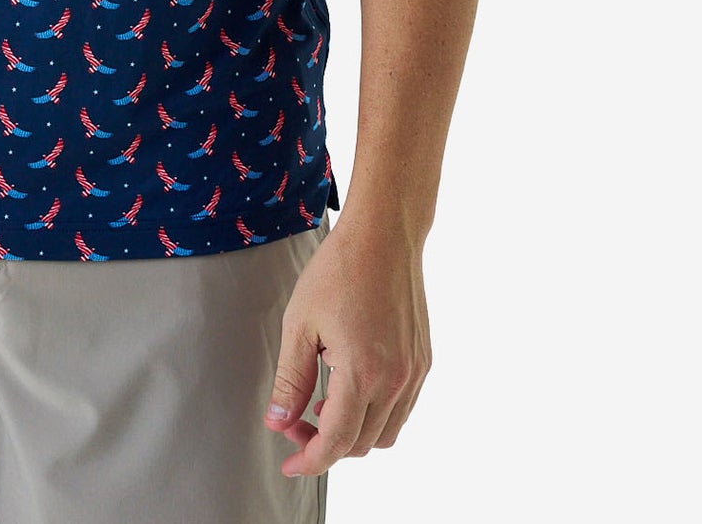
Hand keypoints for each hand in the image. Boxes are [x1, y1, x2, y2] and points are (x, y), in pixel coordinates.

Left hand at [264, 212, 431, 477]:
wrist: (383, 236)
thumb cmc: (339, 270)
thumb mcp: (299, 323)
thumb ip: (290, 379)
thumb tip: (278, 421)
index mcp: (362, 372)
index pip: (336, 442)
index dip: (310, 461)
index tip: (290, 464)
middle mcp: (395, 380)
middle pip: (360, 444)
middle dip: (325, 444)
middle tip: (296, 421)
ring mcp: (413, 373)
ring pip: (385, 433)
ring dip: (353, 432)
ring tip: (323, 403)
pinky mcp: (423, 361)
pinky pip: (401, 409)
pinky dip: (376, 414)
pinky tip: (351, 386)